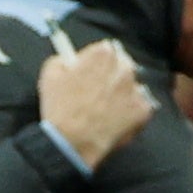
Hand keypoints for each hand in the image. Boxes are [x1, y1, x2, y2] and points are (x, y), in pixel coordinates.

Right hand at [38, 38, 155, 170]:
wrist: (71, 142)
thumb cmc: (60, 110)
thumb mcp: (48, 77)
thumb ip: (60, 60)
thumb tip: (67, 60)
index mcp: (103, 55)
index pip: (104, 50)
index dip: (93, 64)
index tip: (87, 74)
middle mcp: (125, 67)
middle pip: (121, 66)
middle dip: (110, 77)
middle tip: (95, 95)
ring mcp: (136, 89)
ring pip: (131, 87)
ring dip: (120, 95)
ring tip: (103, 112)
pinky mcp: (143, 109)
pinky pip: (139, 108)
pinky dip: (128, 114)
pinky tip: (113, 122)